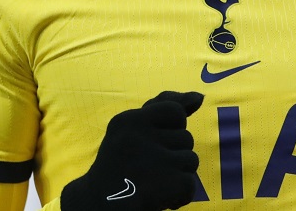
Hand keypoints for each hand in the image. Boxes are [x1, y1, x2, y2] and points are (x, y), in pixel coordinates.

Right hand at [60, 90, 203, 210]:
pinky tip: (161, 199)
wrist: (96, 206)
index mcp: (129, 120)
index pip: (175, 111)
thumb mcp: (134, 130)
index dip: (173, 129)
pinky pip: (190, 184)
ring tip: (153, 183)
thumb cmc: (120, 166)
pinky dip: (180, 196)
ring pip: (191, 160)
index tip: (155, 144)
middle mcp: (138, 136)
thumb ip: (164, 108)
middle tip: (147, 169)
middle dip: (174, 155)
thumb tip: (200, 96)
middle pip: (186, 138)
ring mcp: (153, 160)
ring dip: (178, 175)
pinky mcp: (166, 183)